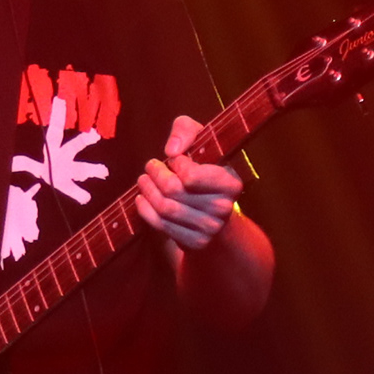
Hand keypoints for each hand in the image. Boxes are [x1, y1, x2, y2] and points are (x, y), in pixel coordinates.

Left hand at [134, 115, 242, 250]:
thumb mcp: (201, 140)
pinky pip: (160, 224)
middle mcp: (224, 208)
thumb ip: (186, 130)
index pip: (191, 176)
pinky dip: (145, 209)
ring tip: (144, 180)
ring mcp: (210, 228)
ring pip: (164, 207)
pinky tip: (142, 198)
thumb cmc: (204, 170)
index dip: (176, 164)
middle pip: (173, 190)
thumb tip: (171, 150)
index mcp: (231, 183)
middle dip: (155, 174)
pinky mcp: (195, 243)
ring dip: (147, 190)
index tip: (174, 159)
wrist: (215, 213)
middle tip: (150, 166)